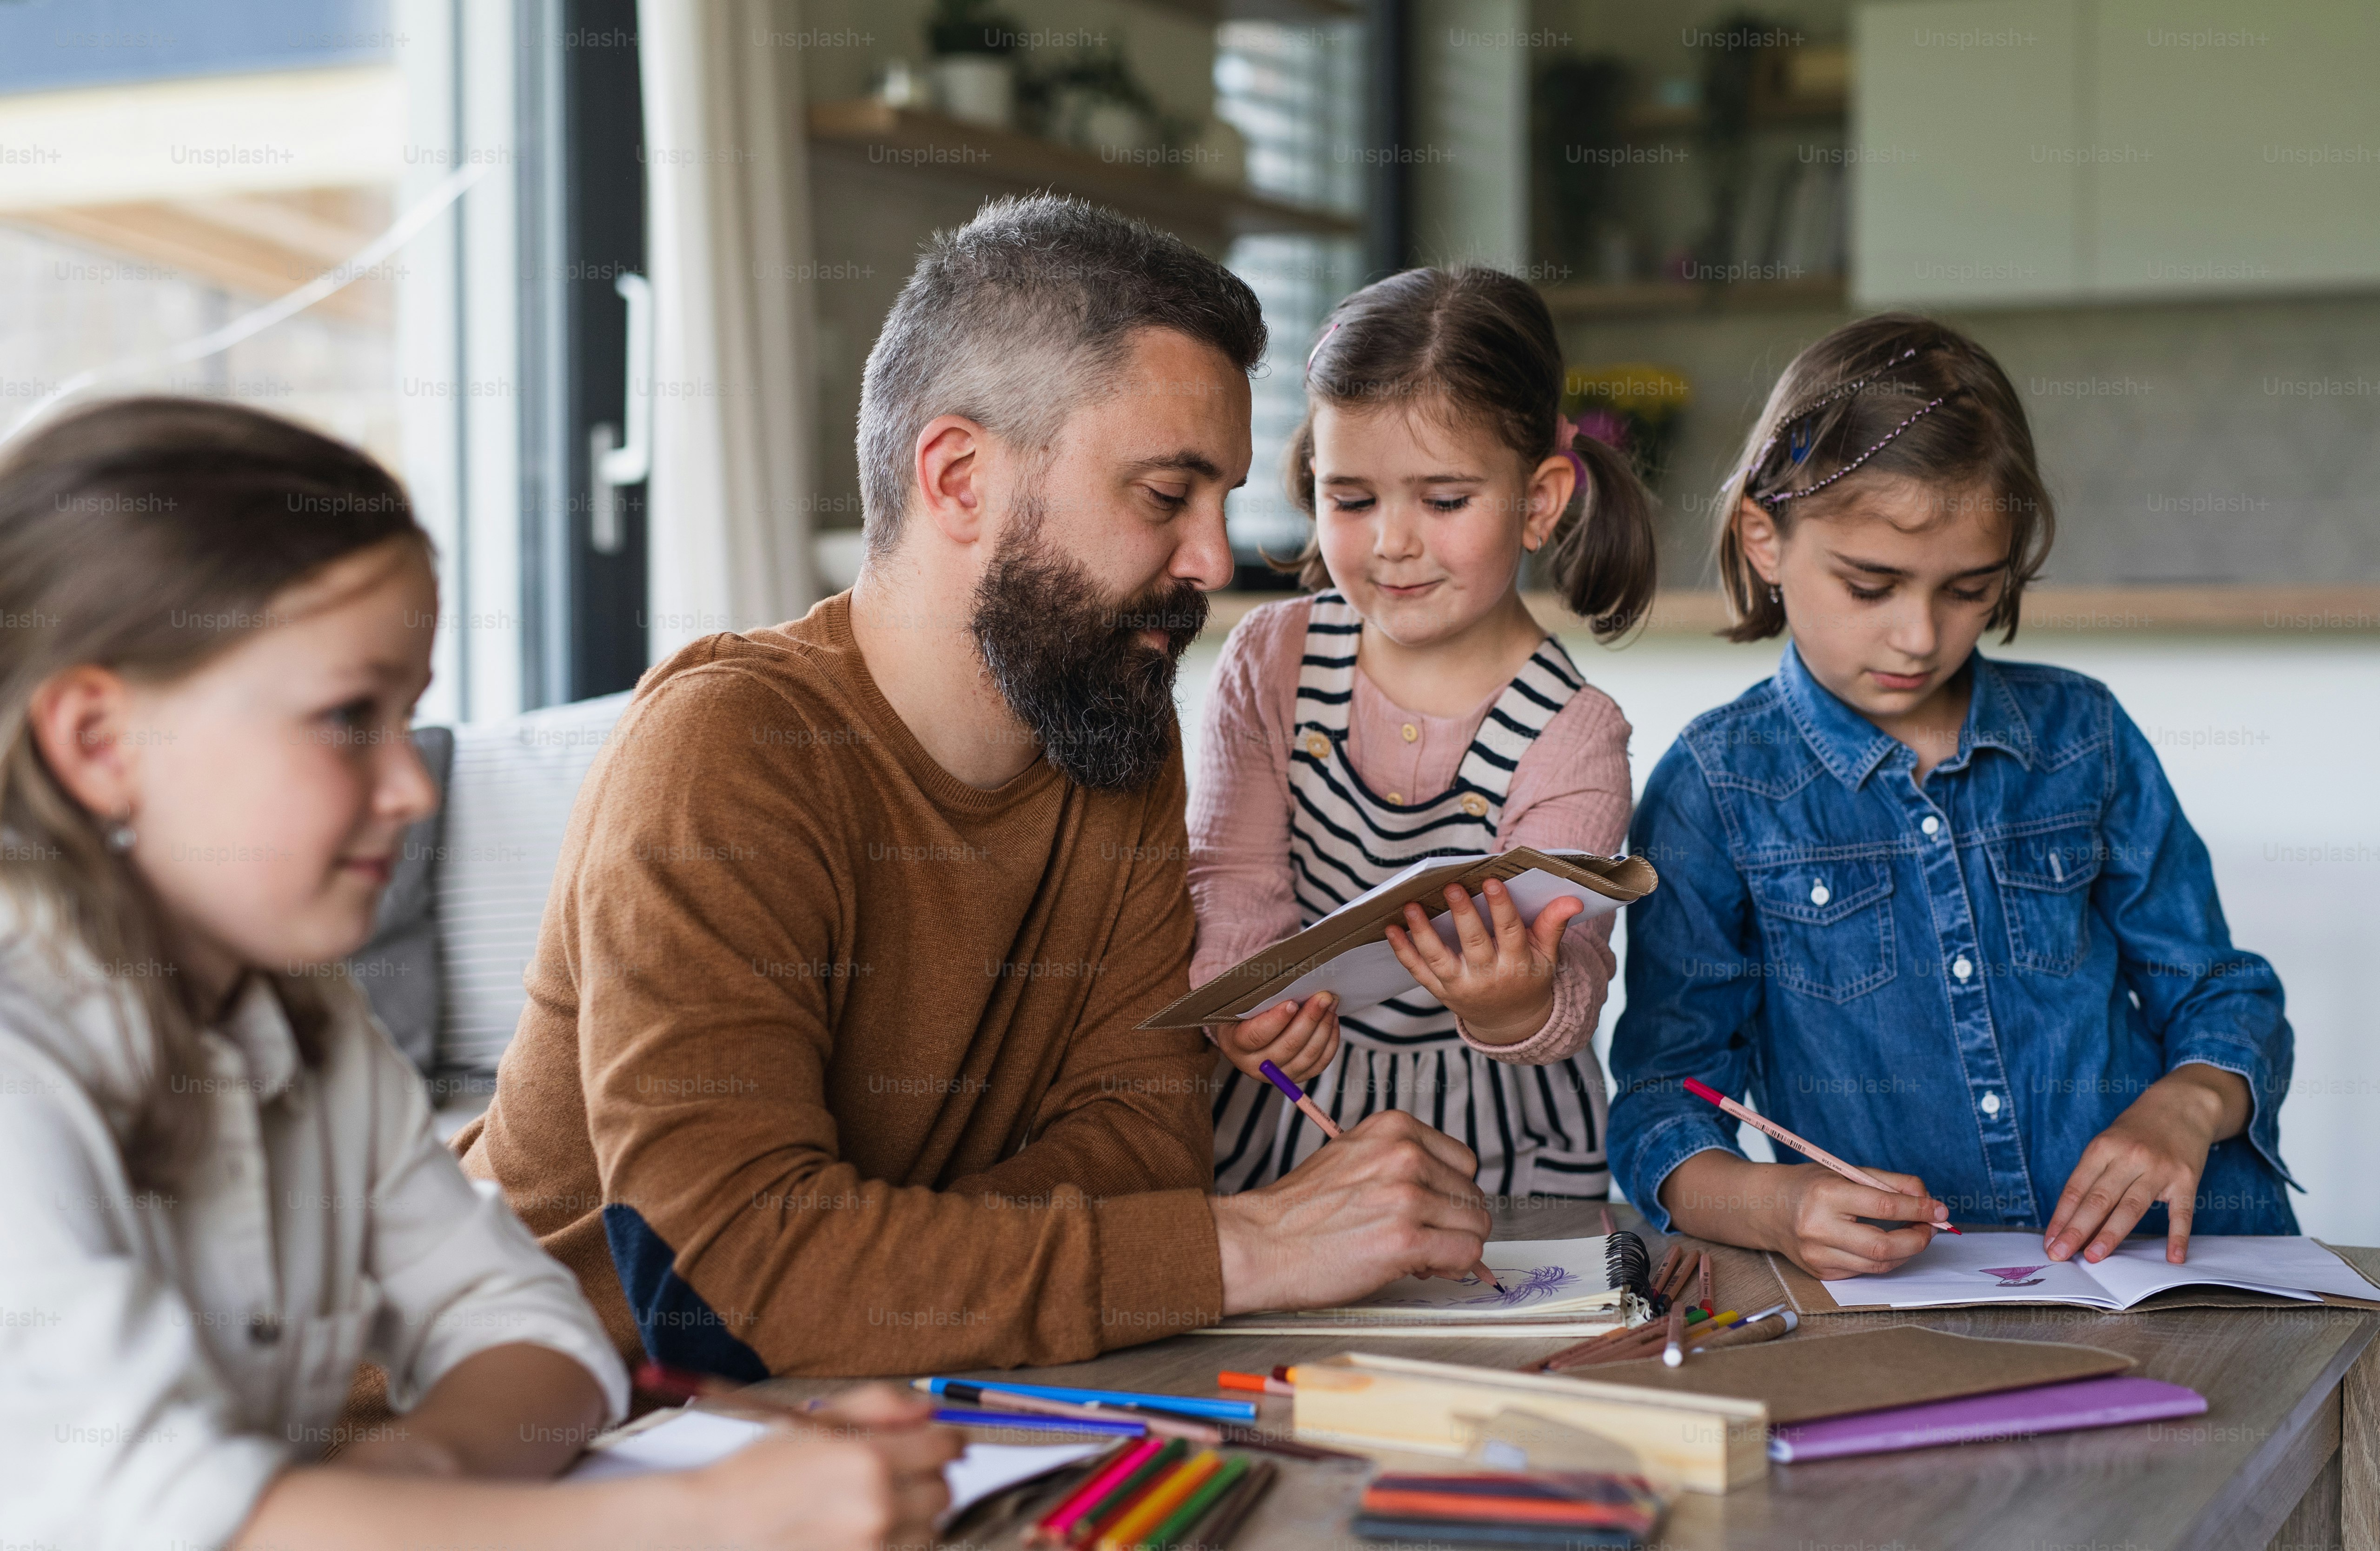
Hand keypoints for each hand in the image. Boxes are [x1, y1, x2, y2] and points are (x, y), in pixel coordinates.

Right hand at [692, 1384, 959, 1550]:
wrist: (715, 1526)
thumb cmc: (760, 1471)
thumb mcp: (817, 1419)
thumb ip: (880, 1405)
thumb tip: (930, 1409)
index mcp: (870, 1460)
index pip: (947, 1449)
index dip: (944, 1441)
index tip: (934, 1443)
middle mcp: (877, 1509)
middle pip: (944, 1494)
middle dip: (928, 1480)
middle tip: (895, 1476)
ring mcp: (870, 1549)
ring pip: (929, 1532)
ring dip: (912, 1518)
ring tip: (869, 1507)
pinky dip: (892, 1544)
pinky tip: (859, 1532)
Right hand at [1210, 1108, 1491, 1312]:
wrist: (1260, 1242)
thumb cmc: (1301, 1209)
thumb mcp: (1354, 1158)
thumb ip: (1401, 1165)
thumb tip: (1448, 1197)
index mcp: (1394, 1128)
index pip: (1463, 1161)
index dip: (1449, 1193)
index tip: (1427, 1211)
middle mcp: (1405, 1154)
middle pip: (1473, 1195)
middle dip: (1452, 1223)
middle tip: (1418, 1238)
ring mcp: (1407, 1196)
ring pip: (1475, 1227)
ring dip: (1452, 1246)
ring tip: (1415, 1253)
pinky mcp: (1406, 1239)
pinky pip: (1465, 1255)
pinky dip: (1449, 1267)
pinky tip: (1418, 1266)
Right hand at [1211, 991, 1338, 1084]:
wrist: (1245, 1028)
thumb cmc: (1245, 1008)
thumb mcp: (1241, 999)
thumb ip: (1257, 993)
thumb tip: (1286, 980)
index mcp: (1235, 1043)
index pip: (1255, 1036)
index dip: (1276, 1021)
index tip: (1291, 1003)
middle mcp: (1254, 1065)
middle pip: (1287, 1047)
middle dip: (1310, 1019)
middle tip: (1323, 996)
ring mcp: (1277, 1074)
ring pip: (1307, 1056)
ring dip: (1323, 1028)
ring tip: (1331, 1004)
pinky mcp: (1296, 1076)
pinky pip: (1318, 1064)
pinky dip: (1329, 1042)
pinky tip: (1332, 1020)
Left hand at [1384, 880, 1580, 1044]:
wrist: (1511, 1022)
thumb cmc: (1529, 977)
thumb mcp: (1547, 956)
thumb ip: (1553, 926)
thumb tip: (1572, 899)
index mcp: (1518, 966)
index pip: (1510, 933)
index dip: (1501, 907)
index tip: (1492, 881)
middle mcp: (1488, 978)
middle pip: (1474, 944)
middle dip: (1463, 915)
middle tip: (1452, 886)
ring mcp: (1461, 987)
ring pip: (1439, 959)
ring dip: (1423, 933)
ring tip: (1411, 906)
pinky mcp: (1441, 992)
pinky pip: (1419, 972)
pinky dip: (1403, 952)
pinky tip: (1391, 929)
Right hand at [1660, 1152, 1947, 1279]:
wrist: (1765, 1208)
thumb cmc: (1811, 1185)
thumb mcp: (1846, 1171)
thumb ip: (1890, 1183)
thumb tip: (1931, 1203)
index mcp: (1825, 1195)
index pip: (1884, 1206)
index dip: (1919, 1209)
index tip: (1939, 1209)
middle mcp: (1818, 1228)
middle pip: (1883, 1247)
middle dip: (1917, 1240)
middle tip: (1931, 1228)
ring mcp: (1817, 1256)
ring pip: (1878, 1265)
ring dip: (1905, 1252)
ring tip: (1913, 1235)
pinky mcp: (1821, 1273)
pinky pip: (1864, 1272)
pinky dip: (1883, 1260)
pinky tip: (1885, 1246)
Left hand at [2045, 1064, 2248, 1264]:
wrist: (2182, 1104)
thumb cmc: (2136, 1130)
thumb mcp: (2107, 1141)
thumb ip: (2094, 1176)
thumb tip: (2074, 1219)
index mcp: (2102, 1147)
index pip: (2076, 1188)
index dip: (2061, 1216)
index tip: (2049, 1241)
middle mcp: (2129, 1157)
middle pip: (2099, 1199)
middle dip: (2077, 1229)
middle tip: (2061, 1255)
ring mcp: (2159, 1169)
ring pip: (2131, 1207)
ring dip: (2110, 1234)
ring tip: (2094, 1257)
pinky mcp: (2186, 1179)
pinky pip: (2181, 1212)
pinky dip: (2178, 1236)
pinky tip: (2173, 1257)